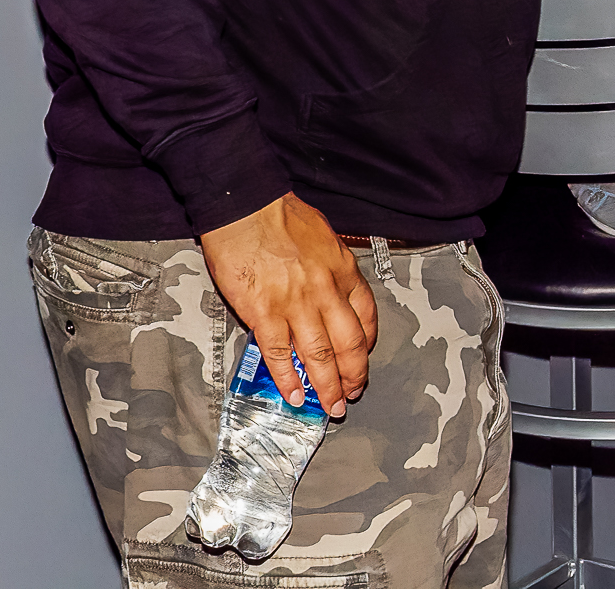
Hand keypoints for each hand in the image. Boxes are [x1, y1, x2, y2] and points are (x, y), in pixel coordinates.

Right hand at [198, 193, 378, 417]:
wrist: (247, 208)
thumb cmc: (283, 216)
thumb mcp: (325, 238)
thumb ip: (333, 268)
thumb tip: (333, 288)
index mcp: (344, 272)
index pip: (366, 316)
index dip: (367, 344)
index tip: (364, 359)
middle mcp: (326, 292)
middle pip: (348, 344)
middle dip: (353, 375)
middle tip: (351, 396)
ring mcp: (296, 305)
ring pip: (318, 356)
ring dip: (326, 386)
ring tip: (330, 407)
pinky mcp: (264, 313)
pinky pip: (280, 354)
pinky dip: (288, 379)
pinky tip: (293, 396)